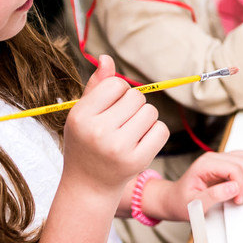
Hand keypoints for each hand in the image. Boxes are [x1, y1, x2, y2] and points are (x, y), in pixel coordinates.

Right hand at [62, 55, 168, 195]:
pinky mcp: (137, 160)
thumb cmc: (86, 142)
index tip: (110, 108)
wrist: (88, 184)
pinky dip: (155, 133)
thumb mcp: (83, 114)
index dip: (118, 93)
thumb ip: (96, 86)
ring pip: (151, 112)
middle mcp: (98, 131)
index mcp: (81, 116)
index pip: (116, 84)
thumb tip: (107, 58)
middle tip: (120, 123)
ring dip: (145, 119)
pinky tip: (139, 143)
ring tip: (129, 133)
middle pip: (137, 97)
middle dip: (133, 106)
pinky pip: (161, 130)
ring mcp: (118, 147)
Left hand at [155, 150, 242, 220]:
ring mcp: (219, 159)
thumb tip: (234, 188)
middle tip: (240, 198)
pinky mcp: (224, 164)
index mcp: (205, 165)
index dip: (241, 184)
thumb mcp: (194, 204)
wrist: (173, 200)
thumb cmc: (180, 202)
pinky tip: (241, 185)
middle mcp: (213, 158)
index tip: (238, 199)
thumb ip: (214, 196)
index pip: (234, 168)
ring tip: (241, 192)